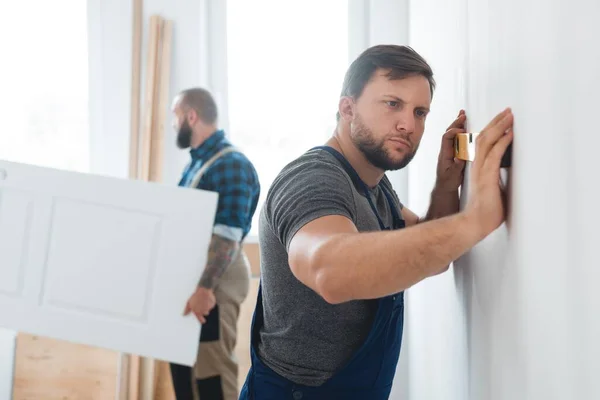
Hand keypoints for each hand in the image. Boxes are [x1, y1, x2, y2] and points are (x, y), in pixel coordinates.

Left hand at [183, 287, 215, 323]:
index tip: (203, 321)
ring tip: (203, 300)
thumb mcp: (189, 303)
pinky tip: (207, 298)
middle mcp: (203, 311)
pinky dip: (210, 302)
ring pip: (208, 309)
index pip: (200, 319)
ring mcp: (208, 308)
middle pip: (206, 313)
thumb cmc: (195, 296)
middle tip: (206, 308)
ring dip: (207, 306)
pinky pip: (211, 305)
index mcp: (197, 312)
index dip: (201, 320)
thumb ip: (187, 310)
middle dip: (205, 312)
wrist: (203, 290)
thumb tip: (184, 315)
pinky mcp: (213, 304)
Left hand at [435, 110, 467, 191]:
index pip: (446, 139)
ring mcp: (450, 150)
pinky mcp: (454, 152)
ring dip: (458, 124)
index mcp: (445, 154)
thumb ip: (457, 166)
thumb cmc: (447, 182)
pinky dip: (461, 131)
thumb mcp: (453, 175)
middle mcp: (446, 150)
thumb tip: (460, 157)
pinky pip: (457, 139)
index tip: (462, 130)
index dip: (453, 132)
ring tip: (463, 115)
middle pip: (449, 133)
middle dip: (456, 123)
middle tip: (463, 115)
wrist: (445, 187)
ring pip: (452, 134)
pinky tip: (465, 125)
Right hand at [464, 108, 513, 237]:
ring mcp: (480, 170)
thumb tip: (511, 177)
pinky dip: (502, 142)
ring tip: (509, 116)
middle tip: (507, 111)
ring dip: (499, 127)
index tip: (502, 120)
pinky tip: (510, 133)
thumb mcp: (494, 190)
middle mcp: (477, 166)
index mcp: (479, 168)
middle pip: (483, 137)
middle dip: (496, 122)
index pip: (483, 143)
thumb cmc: (487, 211)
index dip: (492, 130)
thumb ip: (499, 179)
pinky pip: (494, 154)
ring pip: (487, 141)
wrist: (476, 223)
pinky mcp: (486, 176)